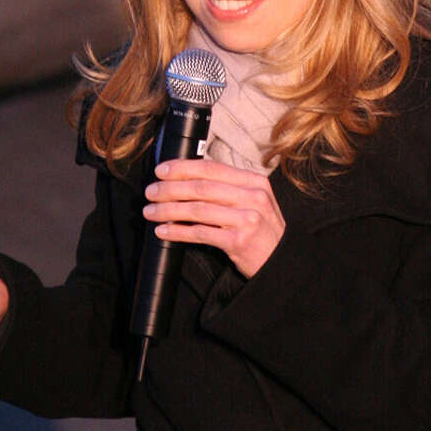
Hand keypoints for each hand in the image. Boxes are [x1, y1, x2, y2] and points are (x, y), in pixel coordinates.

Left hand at [142, 159, 284, 277]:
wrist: (280, 262)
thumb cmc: (261, 230)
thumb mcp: (253, 201)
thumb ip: (228, 188)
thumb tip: (187, 178)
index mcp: (254, 181)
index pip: (212, 168)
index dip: (182, 167)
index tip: (161, 171)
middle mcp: (253, 197)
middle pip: (202, 187)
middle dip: (170, 188)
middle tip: (150, 192)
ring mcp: (247, 219)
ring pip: (198, 209)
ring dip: (168, 210)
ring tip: (150, 211)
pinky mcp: (238, 241)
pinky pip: (200, 233)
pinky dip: (178, 231)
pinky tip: (163, 230)